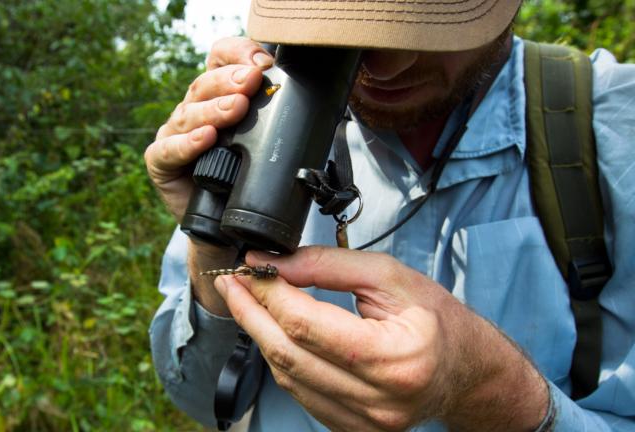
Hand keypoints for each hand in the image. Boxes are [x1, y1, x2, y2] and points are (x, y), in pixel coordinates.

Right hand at [144, 37, 272, 220]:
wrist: (225, 228)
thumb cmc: (245, 181)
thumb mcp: (264, 145)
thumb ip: (277, 119)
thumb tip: (312, 102)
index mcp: (217, 96)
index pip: (220, 59)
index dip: (237, 53)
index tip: (262, 62)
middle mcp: (193, 109)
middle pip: (205, 83)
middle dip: (230, 80)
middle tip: (252, 81)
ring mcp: (174, 134)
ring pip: (190, 114)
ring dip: (215, 109)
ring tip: (236, 108)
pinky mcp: (160, 161)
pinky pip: (169, 149)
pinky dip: (188, 144)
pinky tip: (205, 138)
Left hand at [214, 246, 548, 430]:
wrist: (464, 368)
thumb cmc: (434, 319)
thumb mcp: (388, 275)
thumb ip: (327, 266)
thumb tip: (273, 263)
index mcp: (394, 357)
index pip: (306, 324)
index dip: (268, 293)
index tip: (249, 267)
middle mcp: (379, 399)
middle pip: (288, 354)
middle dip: (251, 313)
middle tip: (231, 283)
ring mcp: (365, 422)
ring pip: (288, 377)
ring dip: (260, 336)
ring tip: (246, 302)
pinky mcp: (353, 429)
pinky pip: (300, 394)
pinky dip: (281, 360)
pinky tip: (273, 333)